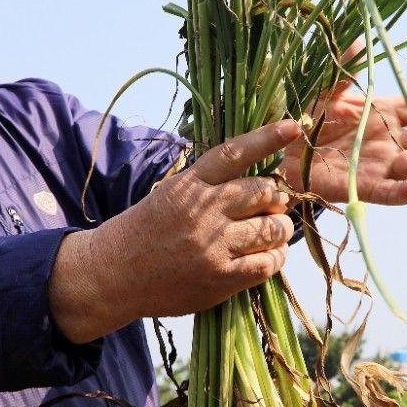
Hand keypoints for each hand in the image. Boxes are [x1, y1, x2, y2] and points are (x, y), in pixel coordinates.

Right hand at [50, 121, 299, 341]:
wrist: (114, 274)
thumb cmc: (147, 231)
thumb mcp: (171, 193)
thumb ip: (210, 184)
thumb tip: (263, 183)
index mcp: (190, 184)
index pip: (235, 154)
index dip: (267, 139)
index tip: (292, 127)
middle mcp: (204, 211)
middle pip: (264, 192)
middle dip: (276, 198)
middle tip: (272, 207)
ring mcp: (213, 246)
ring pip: (273, 228)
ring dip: (280, 228)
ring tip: (271, 231)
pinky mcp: (220, 279)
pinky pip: (267, 263)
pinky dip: (275, 257)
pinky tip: (268, 256)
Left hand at [279, 80, 406, 205]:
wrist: (290, 153)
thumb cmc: (314, 120)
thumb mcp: (328, 91)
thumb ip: (345, 70)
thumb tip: (358, 40)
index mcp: (386, 114)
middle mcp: (390, 141)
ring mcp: (380, 166)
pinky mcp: (365, 188)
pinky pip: (388, 192)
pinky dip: (401, 192)